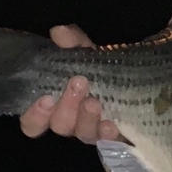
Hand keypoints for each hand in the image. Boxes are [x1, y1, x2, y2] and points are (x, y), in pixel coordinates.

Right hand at [19, 24, 120, 143]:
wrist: (138, 81)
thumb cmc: (102, 70)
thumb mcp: (89, 54)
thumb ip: (74, 43)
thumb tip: (60, 32)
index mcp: (57, 106)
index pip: (33, 123)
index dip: (34, 116)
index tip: (45, 98)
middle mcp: (72, 122)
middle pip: (60, 125)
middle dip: (67, 106)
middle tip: (78, 83)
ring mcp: (93, 131)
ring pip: (83, 134)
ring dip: (86, 117)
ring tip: (94, 100)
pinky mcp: (115, 136)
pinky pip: (109, 140)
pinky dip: (108, 131)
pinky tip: (111, 123)